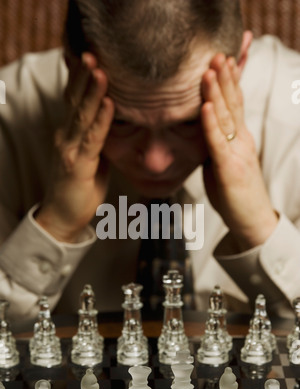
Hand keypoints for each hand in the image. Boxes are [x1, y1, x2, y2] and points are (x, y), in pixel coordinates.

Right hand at [36, 53, 114, 241]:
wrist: (63, 217)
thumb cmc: (78, 188)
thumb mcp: (90, 158)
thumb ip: (96, 139)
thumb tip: (111, 124)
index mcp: (68, 134)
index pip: (73, 100)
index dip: (81, 79)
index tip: (91, 58)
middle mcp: (65, 137)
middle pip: (75, 101)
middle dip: (84, 76)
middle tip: (92, 52)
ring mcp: (69, 150)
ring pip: (82, 115)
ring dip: (93, 91)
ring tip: (100, 70)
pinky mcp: (78, 165)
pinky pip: (92, 138)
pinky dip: (102, 120)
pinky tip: (110, 104)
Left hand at [201, 53, 277, 250]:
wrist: (251, 221)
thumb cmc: (236, 195)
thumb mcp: (223, 165)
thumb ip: (214, 148)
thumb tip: (201, 135)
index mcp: (239, 139)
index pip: (234, 104)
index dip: (228, 82)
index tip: (220, 60)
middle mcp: (241, 140)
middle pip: (233, 103)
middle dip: (224, 77)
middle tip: (217, 52)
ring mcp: (237, 153)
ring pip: (227, 117)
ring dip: (218, 91)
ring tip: (211, 68)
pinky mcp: (229, 168)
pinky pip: (218, 142)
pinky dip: (211, 122)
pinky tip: (205, 105)